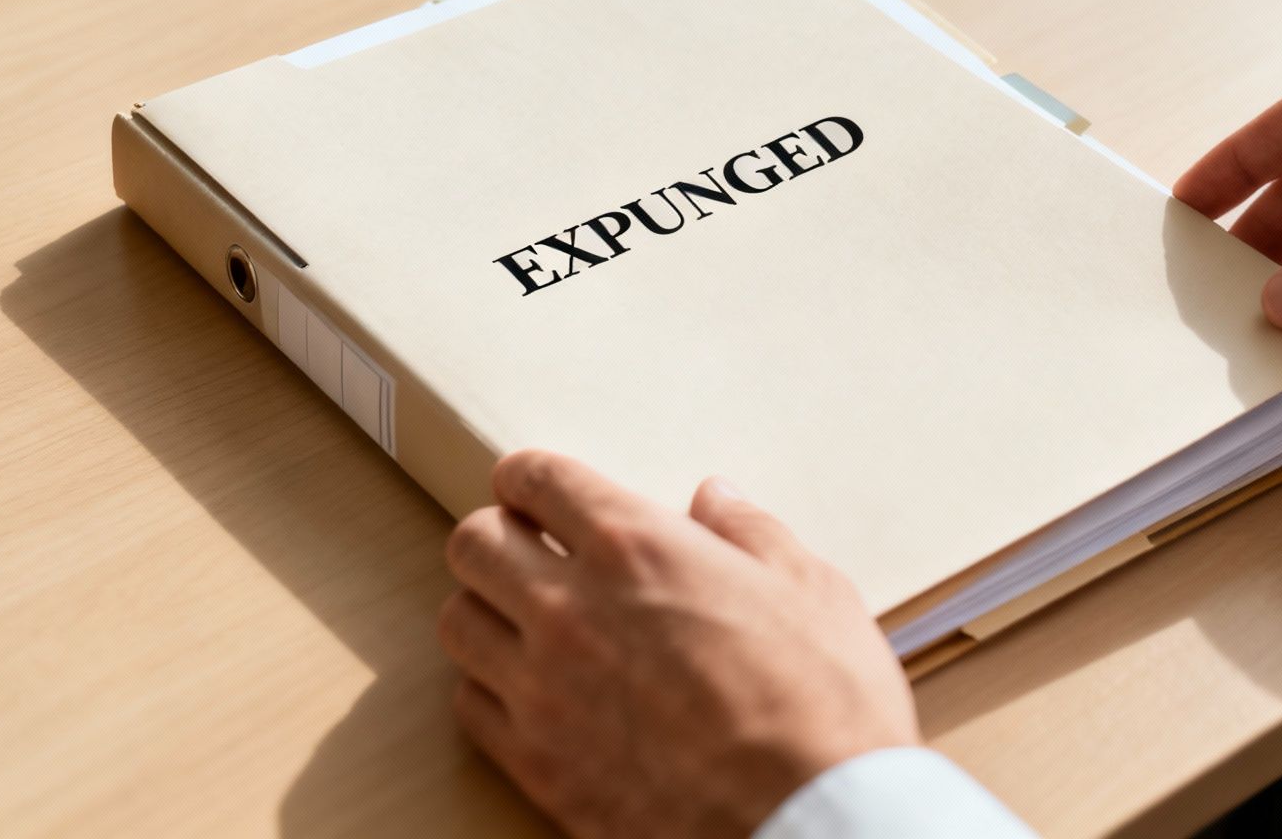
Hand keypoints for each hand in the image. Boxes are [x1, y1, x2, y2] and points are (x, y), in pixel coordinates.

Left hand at [438, 450, 918, 838]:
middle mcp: (569, 609)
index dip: (532, 478)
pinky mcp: (535, 762)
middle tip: (534, 552)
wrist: (810, 823)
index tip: (542, 493)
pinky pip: (470, 705)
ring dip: (488, 610)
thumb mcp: (811, 590)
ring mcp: (543, 690)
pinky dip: (491, 688)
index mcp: (636, 547)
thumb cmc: (824, 706)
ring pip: (457, 621)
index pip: (534, 478)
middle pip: (473, 543)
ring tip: (529, 622)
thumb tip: (713, 498)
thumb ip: (750, 533)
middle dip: (500, 536)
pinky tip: (535, 691)